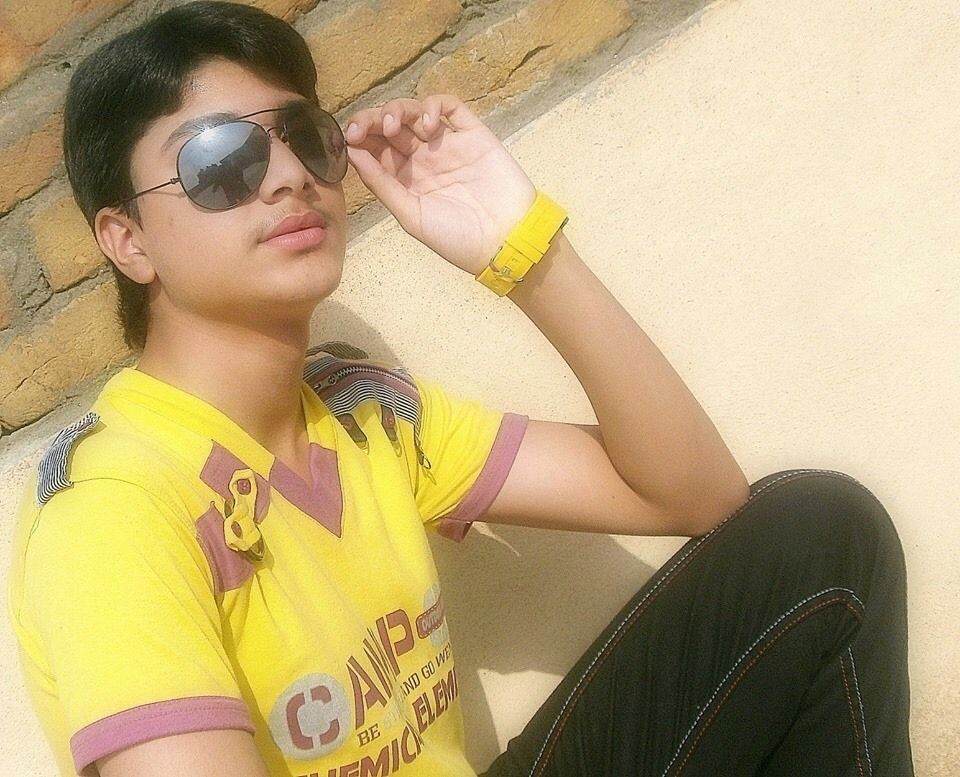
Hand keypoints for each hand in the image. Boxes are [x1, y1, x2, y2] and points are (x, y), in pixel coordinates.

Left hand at [344, 94, 536, 275]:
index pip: (376, 149)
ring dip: (399, 110)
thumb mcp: (412, 216)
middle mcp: (424, 160)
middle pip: (391, 126)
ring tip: (396, 125)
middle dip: (373, 120)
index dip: (360, 137)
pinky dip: (434, 106)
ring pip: (415, 112)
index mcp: (406, 180)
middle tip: (364, 127)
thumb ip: (382, 185)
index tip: (349, 138)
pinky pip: (450, 107)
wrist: (506, 241)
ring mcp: (448, 144)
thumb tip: (351, 155)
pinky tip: (429, 124)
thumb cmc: (457, 239)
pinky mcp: (473, 134)